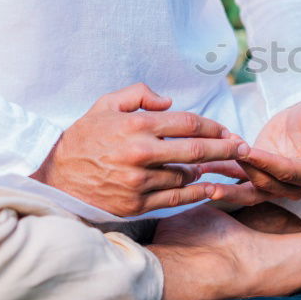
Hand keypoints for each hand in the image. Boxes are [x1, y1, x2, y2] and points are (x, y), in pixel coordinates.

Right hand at [30, 83, 249, 216]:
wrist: (56, 180)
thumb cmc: (83, 139)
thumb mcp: (104, 105)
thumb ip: (138, 95)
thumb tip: (169, 101)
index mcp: (136, 125)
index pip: (189, 123)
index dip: (215, 126)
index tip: (229, 130)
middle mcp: (141, 153)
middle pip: (197, 150)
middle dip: (226, 148)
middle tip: (243, 148)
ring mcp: (139, 181)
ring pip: (188, 175)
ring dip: (207, 171)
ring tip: (218, 166)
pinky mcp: (137, 204)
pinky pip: (176, 197)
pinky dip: (197, 192)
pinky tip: (210, 188)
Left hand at [198, 96, 300, 205]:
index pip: (287, 171)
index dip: (266, 162)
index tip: (245, 150)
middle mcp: (297, 187)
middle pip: (266, 182)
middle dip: (242, 168)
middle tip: (219, 153)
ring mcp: (277, 188)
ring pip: (250, 193)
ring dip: (226, 187)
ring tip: (203, 178)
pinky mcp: (259, 181)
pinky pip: (239, 184)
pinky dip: (221, 176)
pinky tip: (202, 168)